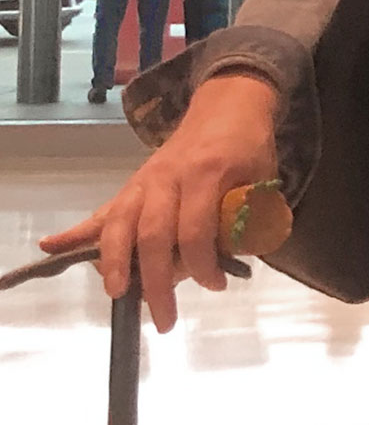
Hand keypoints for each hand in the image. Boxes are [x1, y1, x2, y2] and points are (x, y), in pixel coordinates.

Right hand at [38, 73, 280, 332]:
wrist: (228, 105)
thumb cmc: (249, 148)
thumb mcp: (262, 180)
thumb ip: (248, 218)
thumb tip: (229, 262)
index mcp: (208, 174)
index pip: (196, 228)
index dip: (203, 264)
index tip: (216, 286)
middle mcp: (169, 178)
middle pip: (153, 234)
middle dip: (157, 281)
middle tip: (164, 319)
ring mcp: (145, 181)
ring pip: (121, 223)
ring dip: (116, 263)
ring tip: (118, 294)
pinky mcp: (132, 185)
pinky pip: (103, 211)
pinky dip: (75, 231)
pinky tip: (50, 248)